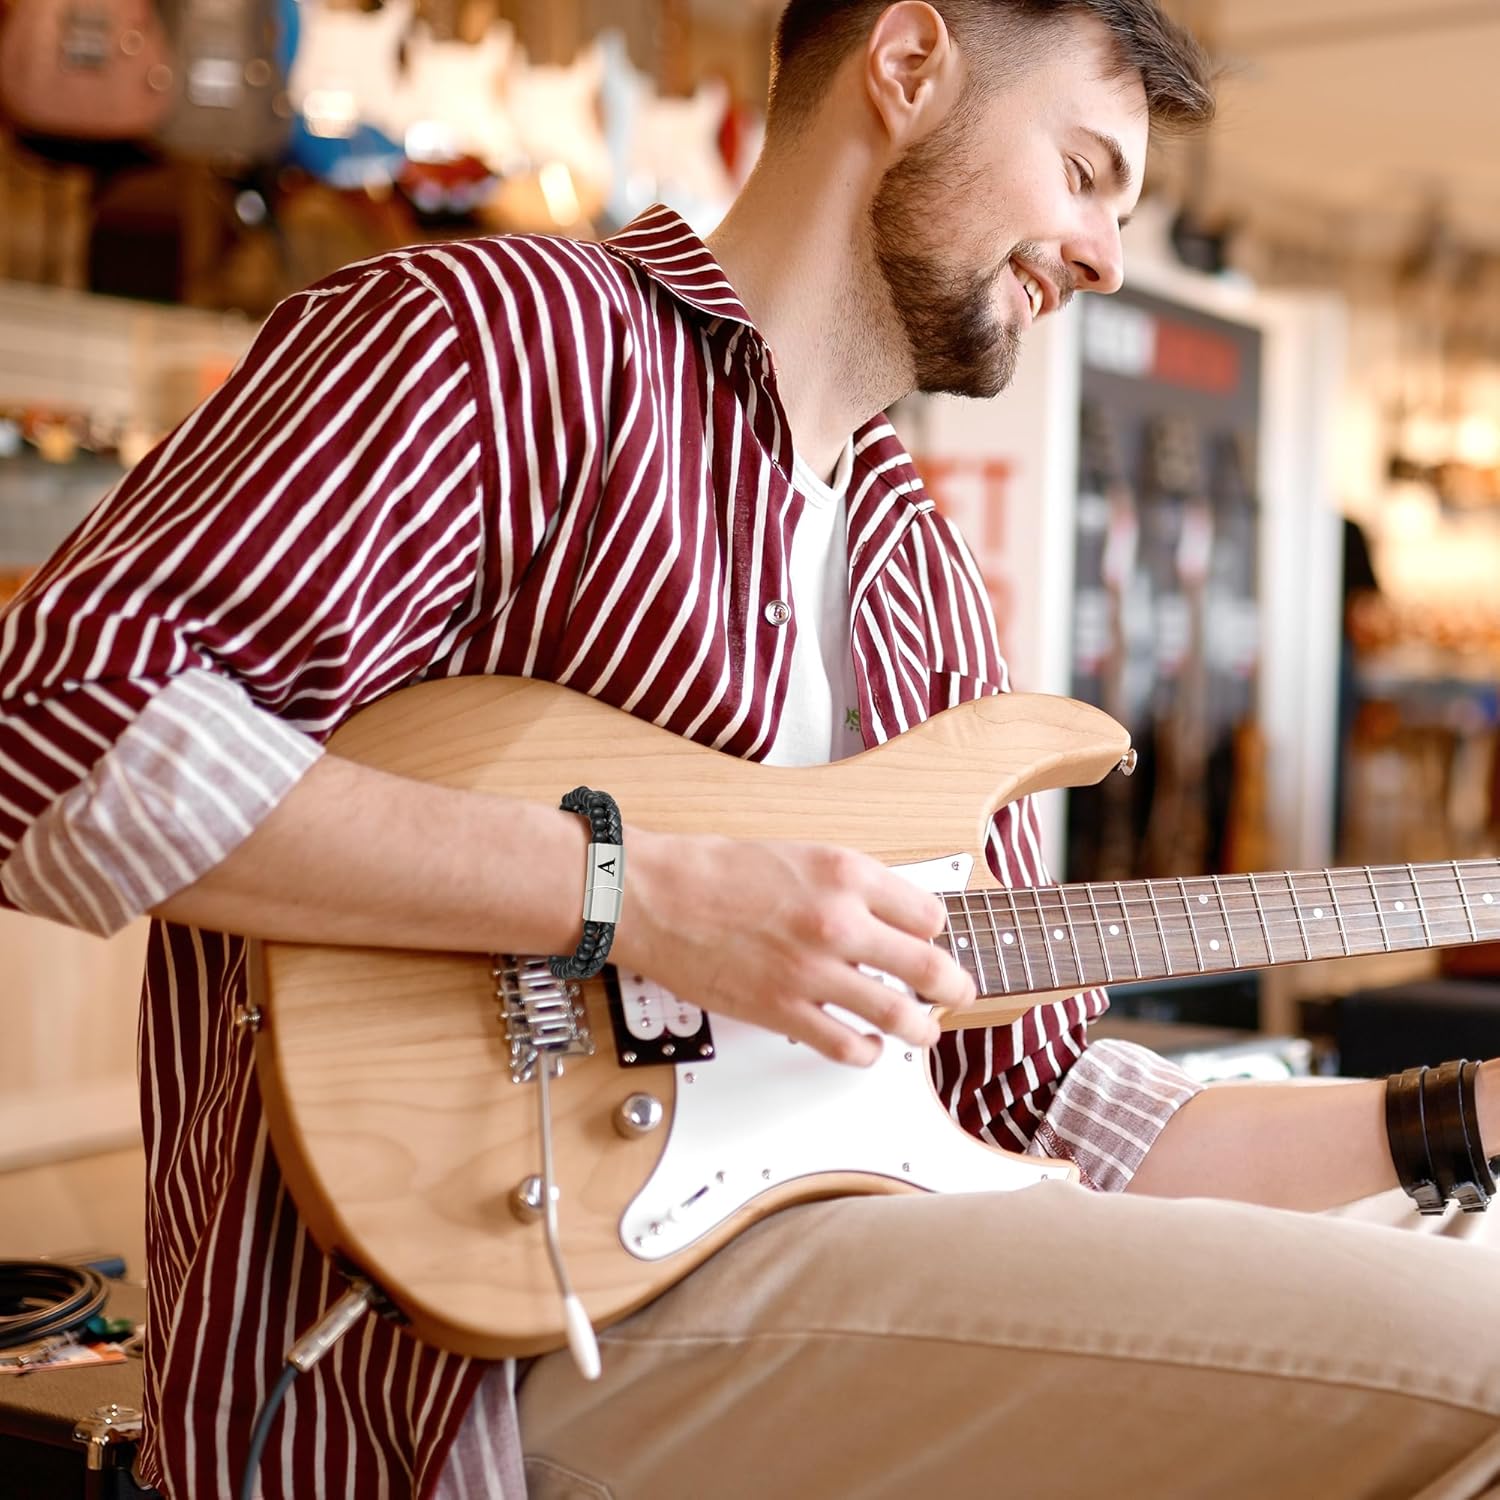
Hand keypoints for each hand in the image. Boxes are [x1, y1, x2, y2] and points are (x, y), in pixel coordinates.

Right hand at [614, 827, 976, 1066]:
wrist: (654, 895)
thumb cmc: (714, 870)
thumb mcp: (800, 854)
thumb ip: (848, 885)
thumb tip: (886, 915)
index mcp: (846, 873)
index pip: (930, 914)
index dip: (932, 931)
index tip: (927, 940)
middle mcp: (839, 922)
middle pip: (932, 968)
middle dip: (954, 987)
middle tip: (957, 993)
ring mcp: (814, 972)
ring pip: (902, 1017)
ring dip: (921, 1029)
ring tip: (921, 1030)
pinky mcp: (783, 1011)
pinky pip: (848, 1047)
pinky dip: (867, 1053)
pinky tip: (865, 1045)